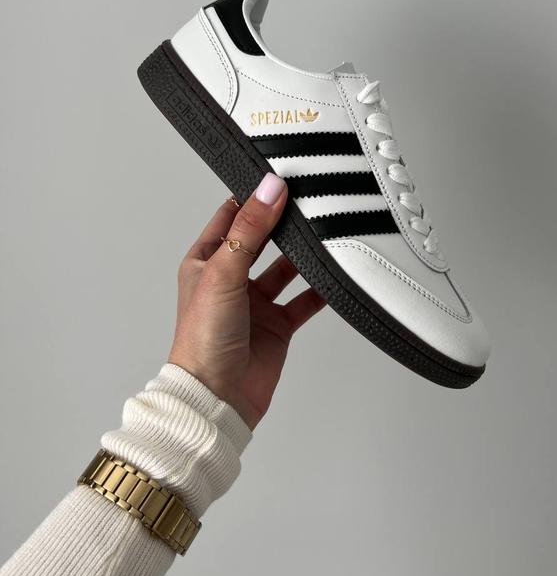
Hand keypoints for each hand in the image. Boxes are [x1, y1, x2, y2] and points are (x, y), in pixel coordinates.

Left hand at [169, 173, 325, 428]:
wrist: (217, 399)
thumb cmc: (202, 341)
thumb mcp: (223, 273)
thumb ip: (249, 230)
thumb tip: (269, 189)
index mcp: (206, 261)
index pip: (231, 216)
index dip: (253, 196)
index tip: (278, 176)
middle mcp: (231, 279)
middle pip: (262, 239)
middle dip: (283, 221)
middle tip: (308, 199)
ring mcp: (256, 303)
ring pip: (286, 268)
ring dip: (303, 254)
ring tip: (325, 232)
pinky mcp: (277, 325)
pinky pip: (304, 300)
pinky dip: (321, 289)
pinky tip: (335, 277)